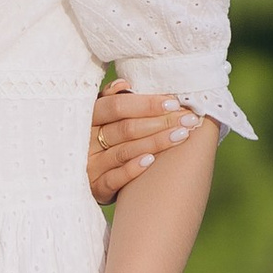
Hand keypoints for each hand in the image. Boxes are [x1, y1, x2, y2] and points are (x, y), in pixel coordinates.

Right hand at [89, 82, 201, 204]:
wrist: (84, 181)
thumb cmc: (102, 141)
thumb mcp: (102, 119)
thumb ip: (113, 101)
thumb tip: (124, 84)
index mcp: (89, 117)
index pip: (116, 106)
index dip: (145, 104)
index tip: (173, 102)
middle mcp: (87, 140)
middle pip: (125, 128)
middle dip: (160, 122)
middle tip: (188, 119)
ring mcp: (90, 165)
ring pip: (124, 151)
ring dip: (156, 142)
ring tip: (182, 135)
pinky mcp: (94, 187)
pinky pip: (114, 178)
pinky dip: (133, 168)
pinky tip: (152, 161)